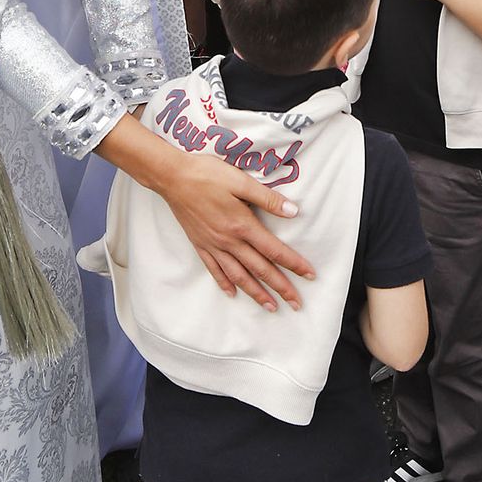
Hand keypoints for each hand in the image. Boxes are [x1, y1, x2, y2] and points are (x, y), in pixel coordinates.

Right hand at [161, 147, 313, 309]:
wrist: (172, 178)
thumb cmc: (208, 175)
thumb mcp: (241, 181)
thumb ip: (268, 199)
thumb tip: (294, 211)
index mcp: (243, 225)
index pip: (274, 250)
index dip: (294, 263)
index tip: (309, 275)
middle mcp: (229, 241)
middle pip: (260, 269)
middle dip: (281, 287)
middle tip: (297, 303)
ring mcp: (213, 245)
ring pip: (239, 276)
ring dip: (256, 293)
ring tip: (271, 307)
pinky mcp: (200, 244)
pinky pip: (214, 270)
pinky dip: (225, 283)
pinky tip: (233, 293)